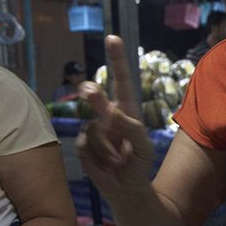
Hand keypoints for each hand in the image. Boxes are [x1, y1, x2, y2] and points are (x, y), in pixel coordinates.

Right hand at [77, 35, 154, 198]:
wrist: (125, 188)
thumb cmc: (138, 164)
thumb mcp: (143, 147)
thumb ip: (132, 128)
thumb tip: (113, 111)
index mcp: (127, 110)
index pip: (121, 80)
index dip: (116, 60)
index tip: (112, 38)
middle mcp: (108, 116)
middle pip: (97, 96)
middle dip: (93, 95)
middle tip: (90, 92)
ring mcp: (94, 129)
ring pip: (92, 128)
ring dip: (106, 147)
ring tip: (117, 160)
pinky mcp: (82, 145)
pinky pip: (83, 144)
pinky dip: (95, 156)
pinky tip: (104, 164)